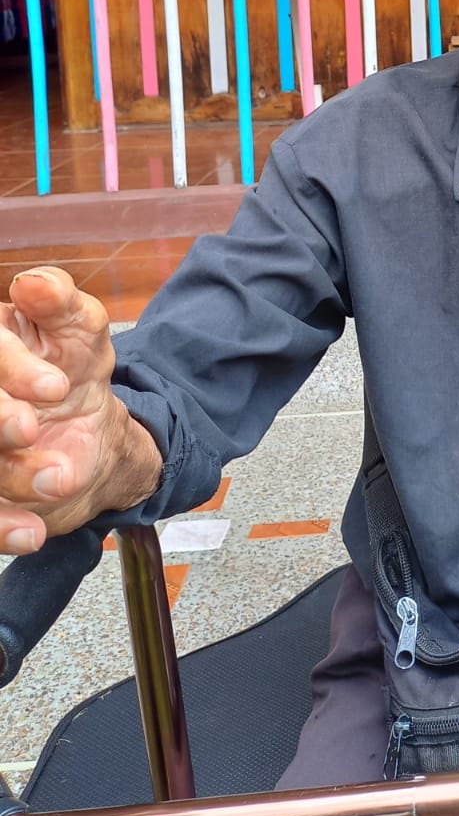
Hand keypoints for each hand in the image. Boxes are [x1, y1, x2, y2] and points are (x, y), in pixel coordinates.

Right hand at [0, 267, 159, 552]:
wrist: (92, 440)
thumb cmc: (73, 373)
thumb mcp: (83, 333)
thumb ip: (64, 304)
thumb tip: (35, 283)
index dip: (12, 368)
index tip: (57, 386)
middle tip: (31, 429)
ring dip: (10, 475)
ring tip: (59, 480)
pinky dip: (2, 527)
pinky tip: (32, 532)